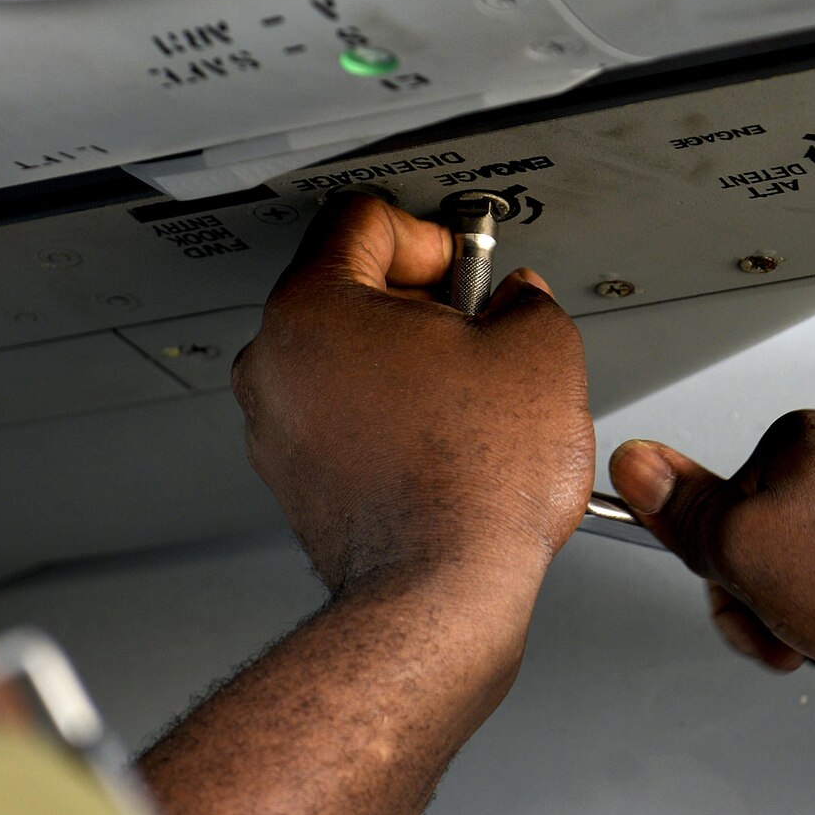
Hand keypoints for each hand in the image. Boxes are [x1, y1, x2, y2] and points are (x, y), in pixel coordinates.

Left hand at [236, 195, 593, 597]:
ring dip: (408, 364)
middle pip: (350, 288)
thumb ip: (526, 299)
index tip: (468, 268)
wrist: (441, 595)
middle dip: (423, 302)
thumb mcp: (540, 348)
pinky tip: (446, 443)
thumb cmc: (473, 483)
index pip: (364, 218)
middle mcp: (274, 362)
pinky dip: (392, 419)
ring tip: (469, 397)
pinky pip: (345, 418)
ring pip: (348, 359)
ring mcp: (277, 426)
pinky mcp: (295, 480)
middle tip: (478, 331)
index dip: (434, 235)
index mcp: (314, 307)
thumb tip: (517, 306)